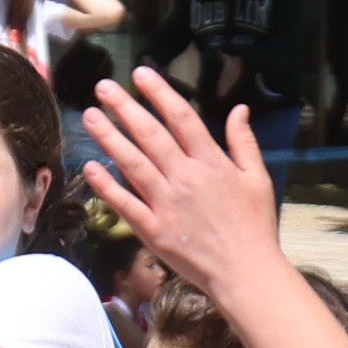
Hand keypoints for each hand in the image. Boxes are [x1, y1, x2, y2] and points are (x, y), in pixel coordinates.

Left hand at [81, 66, 282, 302]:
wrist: (245, 272)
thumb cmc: (255, 225)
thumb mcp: (257, 177)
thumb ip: (244, 142)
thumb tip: (240, 109)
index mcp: (210, 162)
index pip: (181, 118)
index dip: (159, 93)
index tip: (140, 74)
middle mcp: (184, 177)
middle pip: (149, 135)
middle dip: (125, 108)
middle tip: (103, 87)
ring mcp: (166, 204)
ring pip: (132, 163)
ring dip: (109, 138)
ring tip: (89, 117)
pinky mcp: (153, 230)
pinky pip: (125, 203)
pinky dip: (106, 186)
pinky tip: (90, 167)